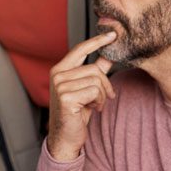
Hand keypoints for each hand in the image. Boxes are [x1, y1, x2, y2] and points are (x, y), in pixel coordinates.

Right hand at [47, 31, 118, 160]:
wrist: (66, 137)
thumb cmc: (77, 113)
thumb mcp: (87, 89)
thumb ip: (96, 70)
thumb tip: (109, 54)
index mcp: (60, 69)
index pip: (80, 49)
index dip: (97, 41)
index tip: (113, 34)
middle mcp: (57, 75)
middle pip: (94, 69)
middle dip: (105, 85)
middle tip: (104, 98)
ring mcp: (60, 85)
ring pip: (96, 80)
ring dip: (102, 96)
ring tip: (95, 105)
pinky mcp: (65, 97)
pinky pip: (94, 91)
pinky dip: (99, 102)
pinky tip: (91, 109)